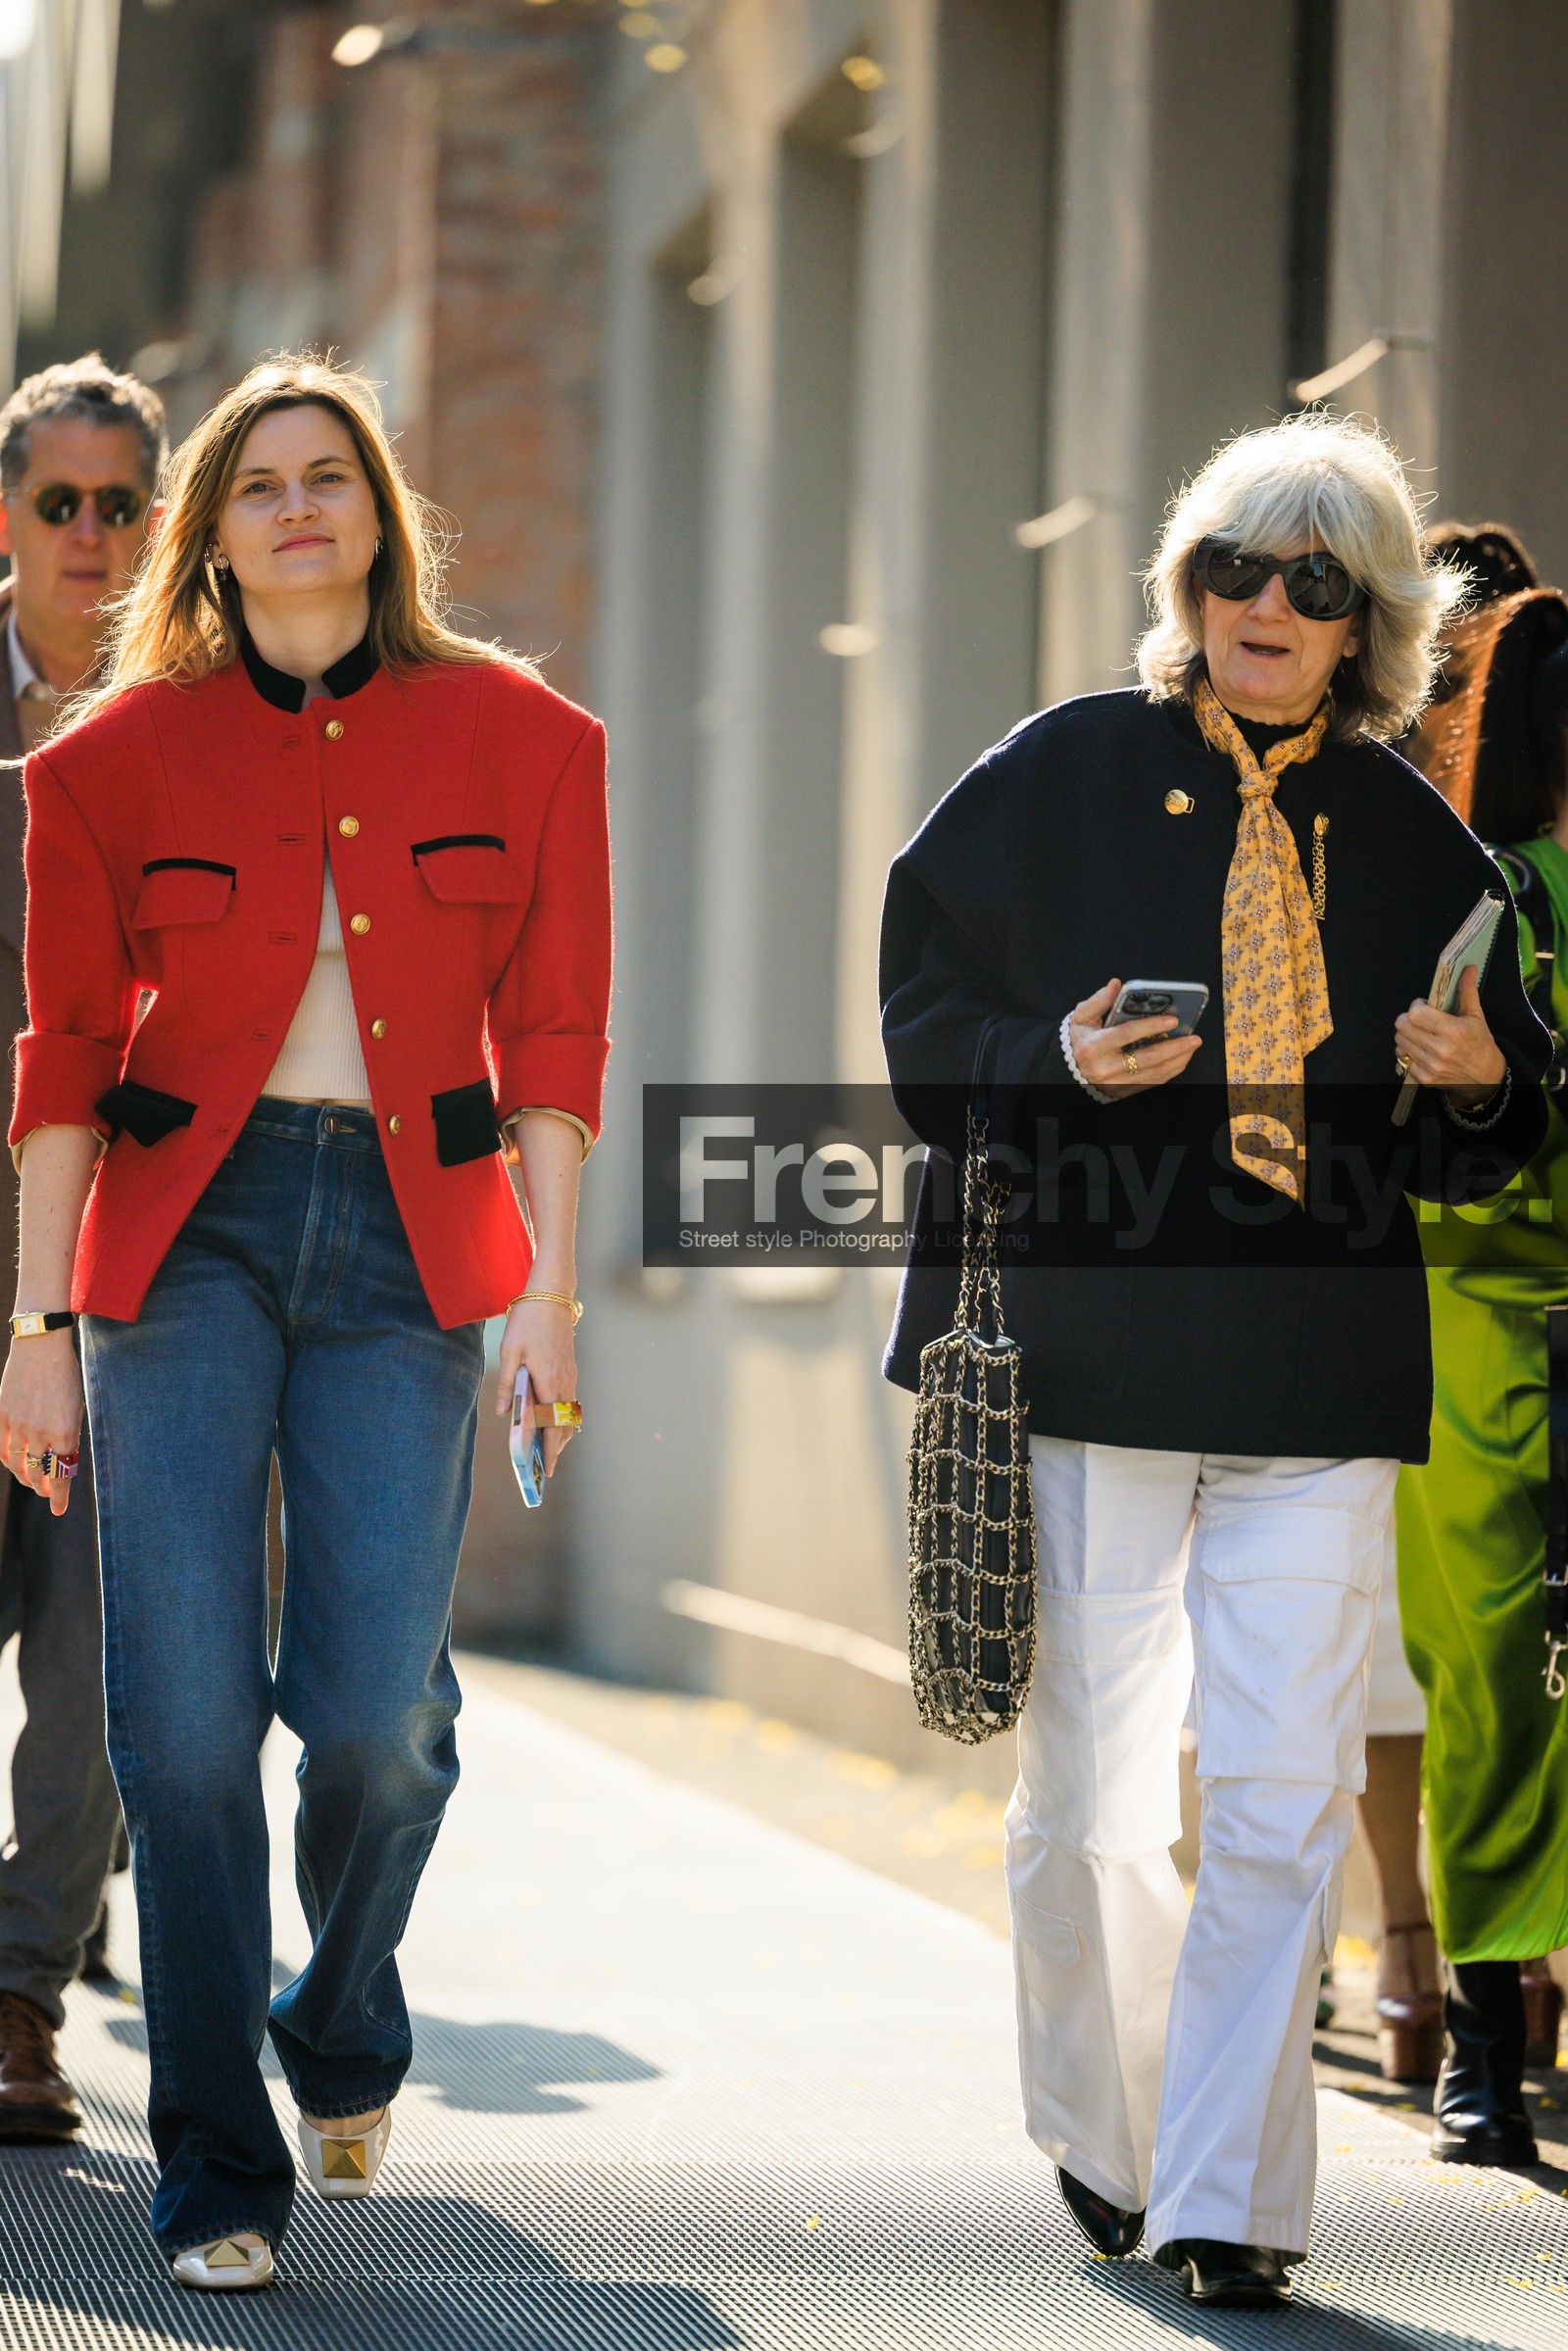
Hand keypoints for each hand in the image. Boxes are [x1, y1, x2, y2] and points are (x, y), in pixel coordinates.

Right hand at [0, 1330, 83, 1515]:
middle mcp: (41, 1433)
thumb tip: (63, 1459)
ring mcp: (19, 1426)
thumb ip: (68, 1435)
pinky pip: (2, 1448)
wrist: (41, 1347)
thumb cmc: (66, 1375)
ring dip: (25, 1478)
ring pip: (17, 1465)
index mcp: (65, 1432)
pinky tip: (13, 1464)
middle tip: (47, 1493)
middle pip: (38, 1474)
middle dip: (43, 1488)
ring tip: (32, 1482)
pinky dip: (7, 1461)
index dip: (59, 1497)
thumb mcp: (76, 1407)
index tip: (59, 1510)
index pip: (60, 1475)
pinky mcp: (3, 1417)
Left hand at [493, 1295, 578, 1475]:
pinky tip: (550, 1421)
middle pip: (564, 1426)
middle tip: (545, 1468)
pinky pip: (569, 1402)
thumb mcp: (510, 1351)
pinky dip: (562, 1417)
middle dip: (556, 1448)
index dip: (550, 1451)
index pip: (552, 1426)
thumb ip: (507, 1384)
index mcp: (549, 1382)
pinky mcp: (571, 1370)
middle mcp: (565, 1383)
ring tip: (546, 1449)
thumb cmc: (528, 1321)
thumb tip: (502, 1413)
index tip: (547, 1470)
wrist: (551, 1295)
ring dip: (560, 1433)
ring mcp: (571, 1376)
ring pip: (569, 1414)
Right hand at [1068, 976, 1202, 1096]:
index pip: (1127, 1034)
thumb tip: (1116, 984)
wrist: (1071, 1070)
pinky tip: (1181, 1058)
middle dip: (1174, 1047)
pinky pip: (1153, 1082)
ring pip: (1154, 1072)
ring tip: (1192, 1046)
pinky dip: (1171, 1070)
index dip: (1151, 1026)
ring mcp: (1116, 1083)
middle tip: (1194, 1037)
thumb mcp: (1081, 1017)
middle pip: (1147, 1058)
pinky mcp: (1124, 1092)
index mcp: (1094, 1047)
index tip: (1173, 1019)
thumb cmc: (1080, 1039)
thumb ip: (1099, 1000)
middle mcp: (1105, 1068)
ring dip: (1178, 1059)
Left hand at [1394, 965, 1506, 1106]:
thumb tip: (1468, 967)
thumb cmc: (1480, 1043)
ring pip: (1399, 1042)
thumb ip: (1467, 991)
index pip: (1415, 1014)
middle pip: (1402, 1026)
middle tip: (1420, 1019)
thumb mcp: (1476, 1015)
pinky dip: (1408, 1051)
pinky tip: (1421, 1048)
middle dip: (1408, 1019)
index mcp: (1453, 1031)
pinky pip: (1402, 1058)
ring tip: (1421, 1033)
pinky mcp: (1424, 1078)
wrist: (1486, 1077)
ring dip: (1407, 1034)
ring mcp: (1430, 1066)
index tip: (1424, 1006)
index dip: (1416, 1007)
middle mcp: (1440, 1050)